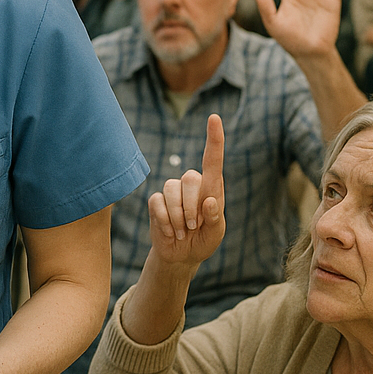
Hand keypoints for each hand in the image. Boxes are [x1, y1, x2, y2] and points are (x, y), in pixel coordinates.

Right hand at [148, 114, 225, 272]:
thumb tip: (210, 200)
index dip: (214, 139)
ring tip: (182, 232)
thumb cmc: (203, 241)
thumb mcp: (216, 234)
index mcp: (212, 188)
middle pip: (190, 178)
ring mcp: (172, 192)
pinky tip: (170, 231)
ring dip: (178, 217)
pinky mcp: (156, 201)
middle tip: (194, 227)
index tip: (214, 118)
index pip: (213, 159)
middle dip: (192, 207)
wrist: (181, 255)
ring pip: (171, 191)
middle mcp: (192, 185)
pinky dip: (165, 221)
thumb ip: (216, 218)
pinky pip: (157, 203)